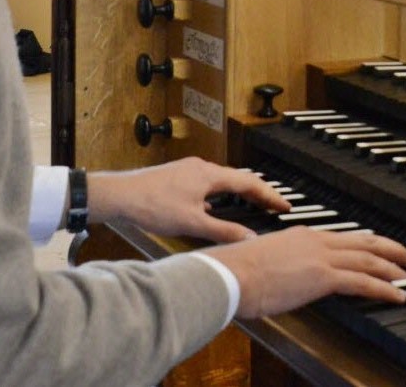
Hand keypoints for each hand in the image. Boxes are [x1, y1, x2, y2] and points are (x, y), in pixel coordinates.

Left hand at [87, 157, 290, 242]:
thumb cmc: (153, 206)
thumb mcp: (192, 223)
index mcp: (210, 175)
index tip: (285, 205)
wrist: (120, 195)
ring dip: (240, 192)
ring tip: (254, 204)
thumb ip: (223, 230)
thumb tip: (250, 238)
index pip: (249, 183)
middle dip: (259, 192)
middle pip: (239, 178)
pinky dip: (221, 194)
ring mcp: (190, 171)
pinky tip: (217, 208)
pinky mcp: (179, 177)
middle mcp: (202, 168)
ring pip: (223, 180)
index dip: (270, 195)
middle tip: (276, 205)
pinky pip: (209, 184)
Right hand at [208, 226, 405, 318]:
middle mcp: (316, 240)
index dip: (366, 243)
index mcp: (302, 235)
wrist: (230, 274)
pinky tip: (399, 295)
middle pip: (363, 241)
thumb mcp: (264, 261)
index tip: (381, 249)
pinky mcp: (322, 276)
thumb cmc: (237, 272)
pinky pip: (362, 281)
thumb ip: (281, 265)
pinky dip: (385, 287)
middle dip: (391, 248)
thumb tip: (283, 277)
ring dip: (394, 266)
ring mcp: (320, 256)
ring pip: (368, 257)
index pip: (343, 238)